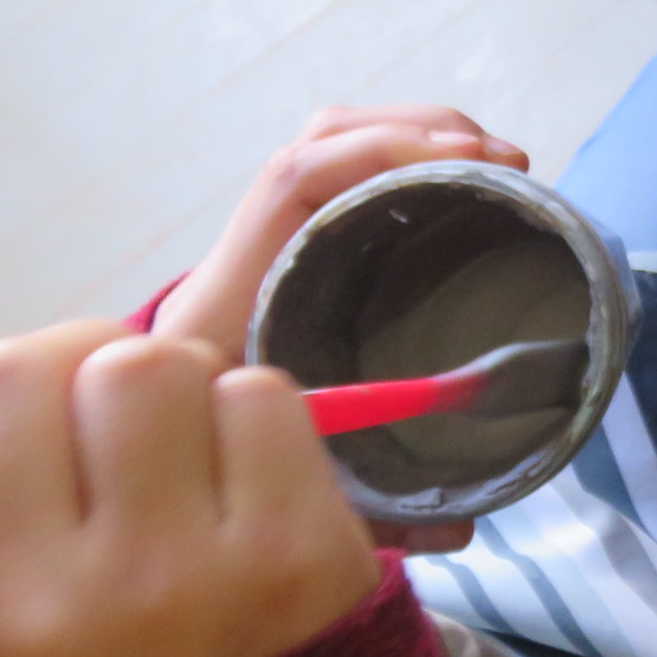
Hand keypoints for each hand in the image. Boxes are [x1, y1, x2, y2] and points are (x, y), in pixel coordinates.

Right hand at [0, 323, 377, 656]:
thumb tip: (13, 352)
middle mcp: (46, 614)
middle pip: (43, 367)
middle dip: (68, 385)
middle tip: (92, 441)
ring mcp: (182, 586)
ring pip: (161, 365)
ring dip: (166, 396)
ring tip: (165, 470)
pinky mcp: (302, 564)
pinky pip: (262, 394)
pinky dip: (246, 420)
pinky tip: (232, 492)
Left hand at [151, 107, 526, 557]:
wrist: (151, 475)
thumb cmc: (217, 476)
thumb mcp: (292, 491)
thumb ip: (370, 514)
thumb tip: (466, 525)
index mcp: (235, 296)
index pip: (297, 180)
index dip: (384, 154)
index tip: (467, 169)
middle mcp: (248, 254)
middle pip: (322, 140)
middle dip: (420, 131)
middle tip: (504, 164)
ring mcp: (269, 239)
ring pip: (335, 143)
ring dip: (420, 133)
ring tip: (496, 161)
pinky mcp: (293, 243)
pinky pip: (346, 171)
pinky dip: (407, 156)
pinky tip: (461, 179)